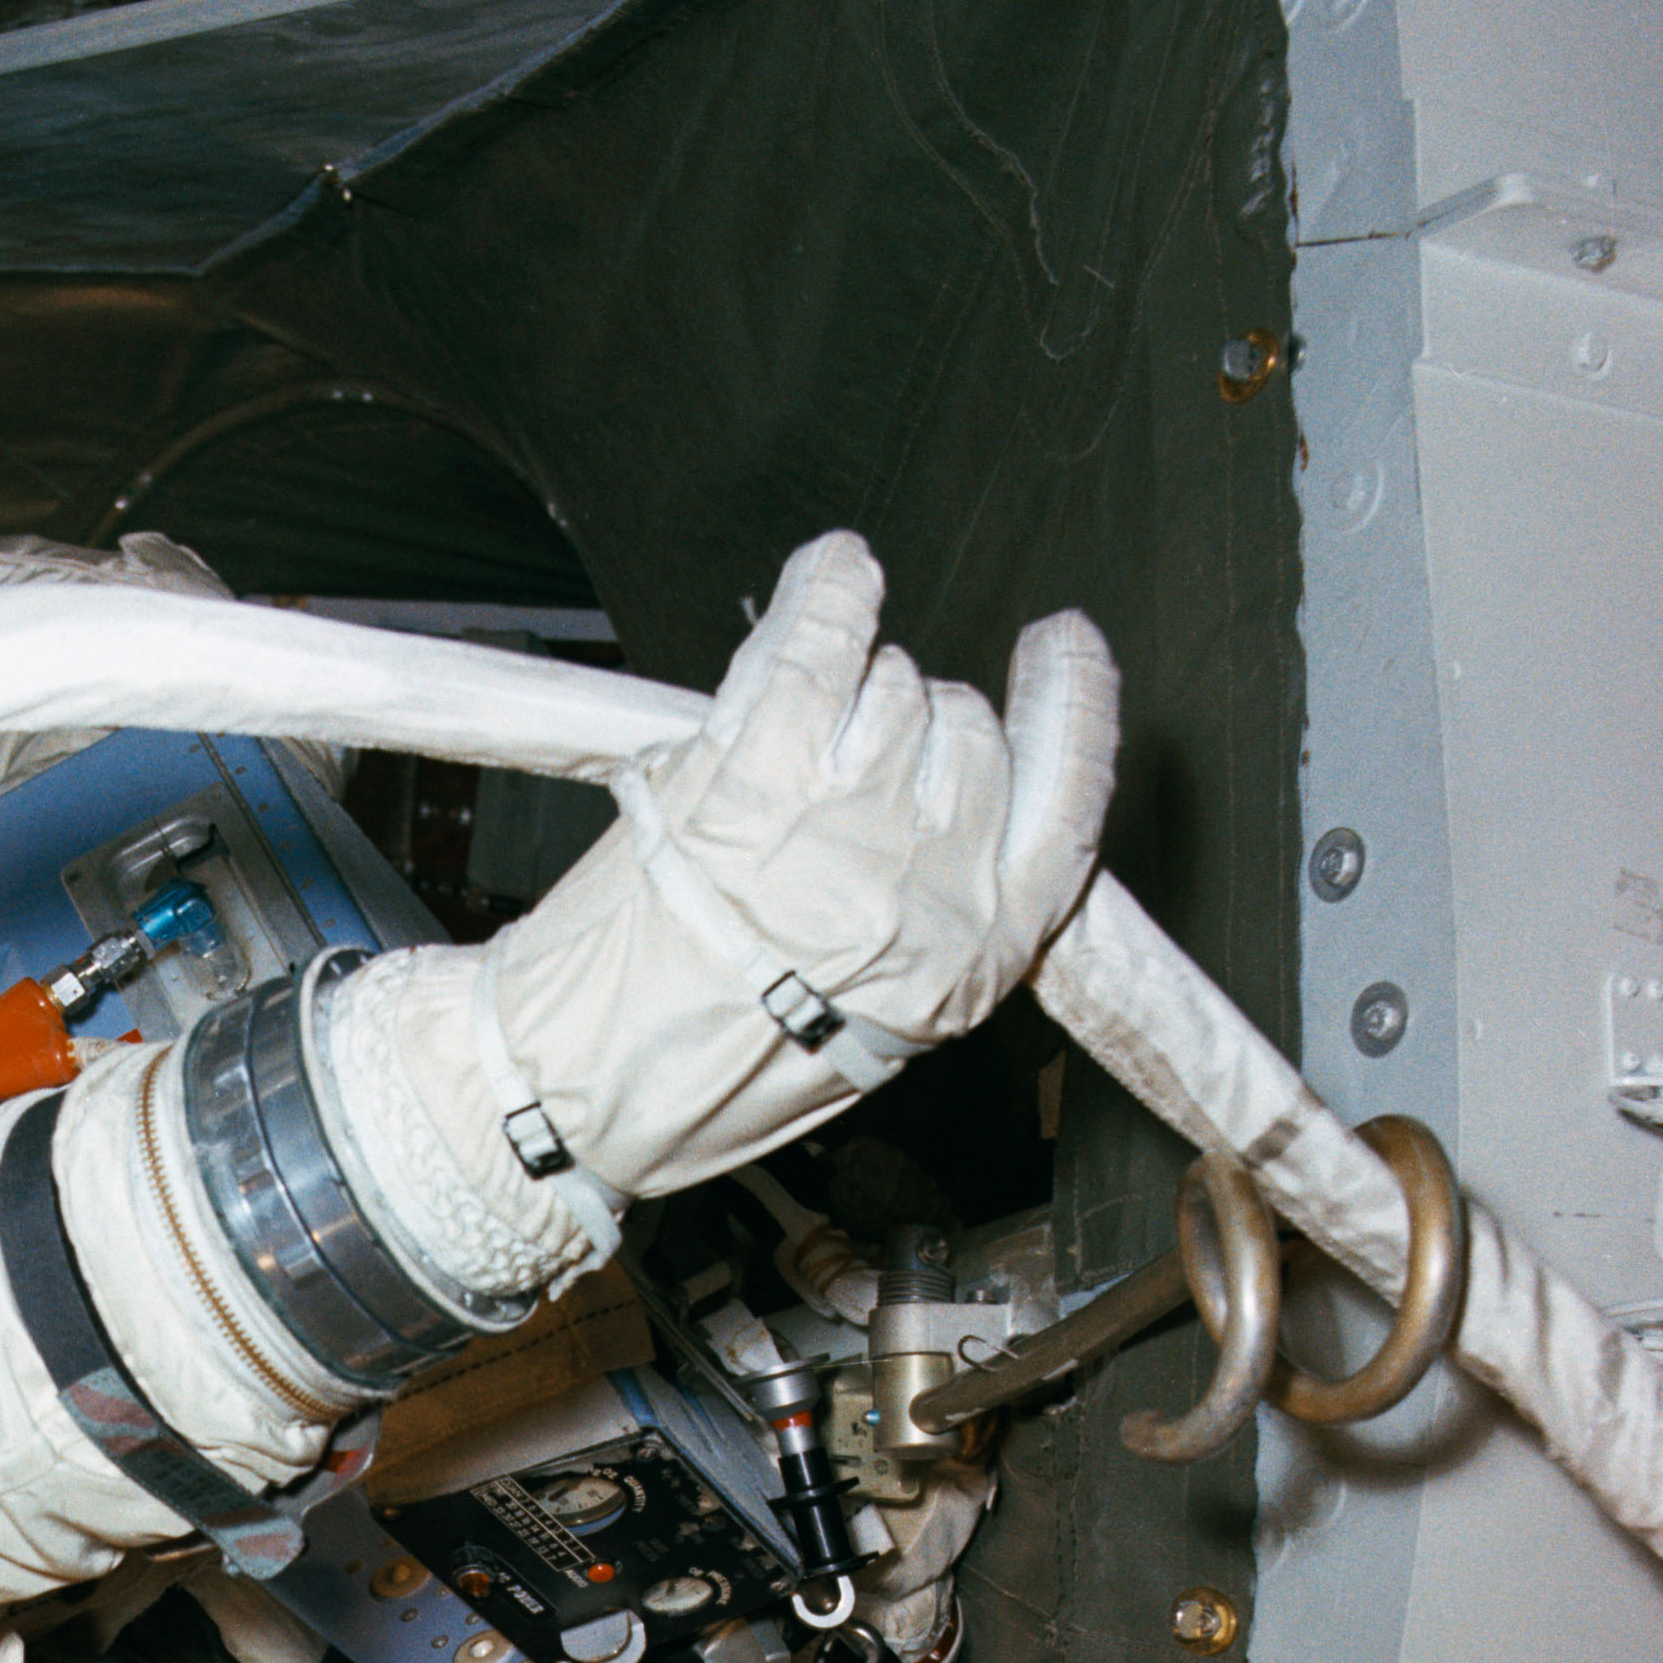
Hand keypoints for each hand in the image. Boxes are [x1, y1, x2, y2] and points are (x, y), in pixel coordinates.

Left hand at [484, 532, 1119, 1198]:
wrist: (588, 1089)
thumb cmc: (718, 1071)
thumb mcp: (880, 1018)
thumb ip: (938, 912)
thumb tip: (954, 806)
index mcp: (981, 949)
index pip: (1073, 792)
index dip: (1074, 703)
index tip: (1063, 652)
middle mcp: (935, 876)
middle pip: (972, 729)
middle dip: (919, 728)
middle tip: (844, 777)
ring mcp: (850, 813)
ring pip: (897, 686)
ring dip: (854, 691)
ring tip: (796, 749)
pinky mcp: (762, 765)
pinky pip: (825, 637)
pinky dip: (833, 590)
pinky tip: (837, 573)